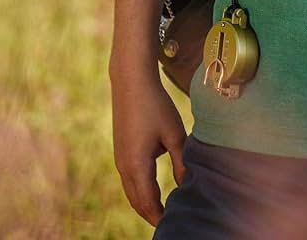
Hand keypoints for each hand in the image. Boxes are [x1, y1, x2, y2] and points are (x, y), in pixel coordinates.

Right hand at [110, 67, 186, 226]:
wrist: (131, 82)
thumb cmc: (155, 106)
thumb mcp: (174, 133)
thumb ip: (181, 161)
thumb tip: (187, 185)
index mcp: (136, 165)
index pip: (148, 202)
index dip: (160, 216)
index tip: (172, 225)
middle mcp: (124, 166)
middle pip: (137, 201)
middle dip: (151, 214)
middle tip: (168, 224)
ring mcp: (119, 159)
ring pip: (131, 191)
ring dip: (144, 203)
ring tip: (161, 212)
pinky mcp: (121, 151)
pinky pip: (129, 180)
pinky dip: (139, 191)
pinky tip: (151, 190)